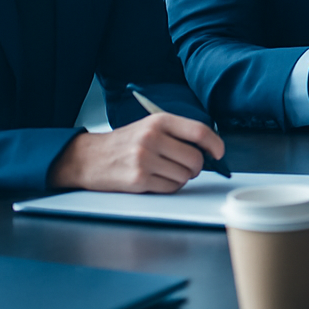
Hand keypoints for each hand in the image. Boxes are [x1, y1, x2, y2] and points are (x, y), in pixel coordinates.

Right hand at [48, 114, 224, 192]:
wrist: (89, 158)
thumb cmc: (125, 142)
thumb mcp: (150, 126)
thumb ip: (177, 133)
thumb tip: (208, 149)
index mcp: (159, 121)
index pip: (199, 131)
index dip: (215, 144)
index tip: (219, 153)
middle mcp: (153, 138)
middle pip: (195, 158)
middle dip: (197, 167)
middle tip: (190, 167)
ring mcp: (144, 160)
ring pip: (184, 175)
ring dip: (183, 177)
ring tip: (167, 171)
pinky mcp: (138, 180)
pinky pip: (170, 187)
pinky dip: (171, 186)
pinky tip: (158, 180)